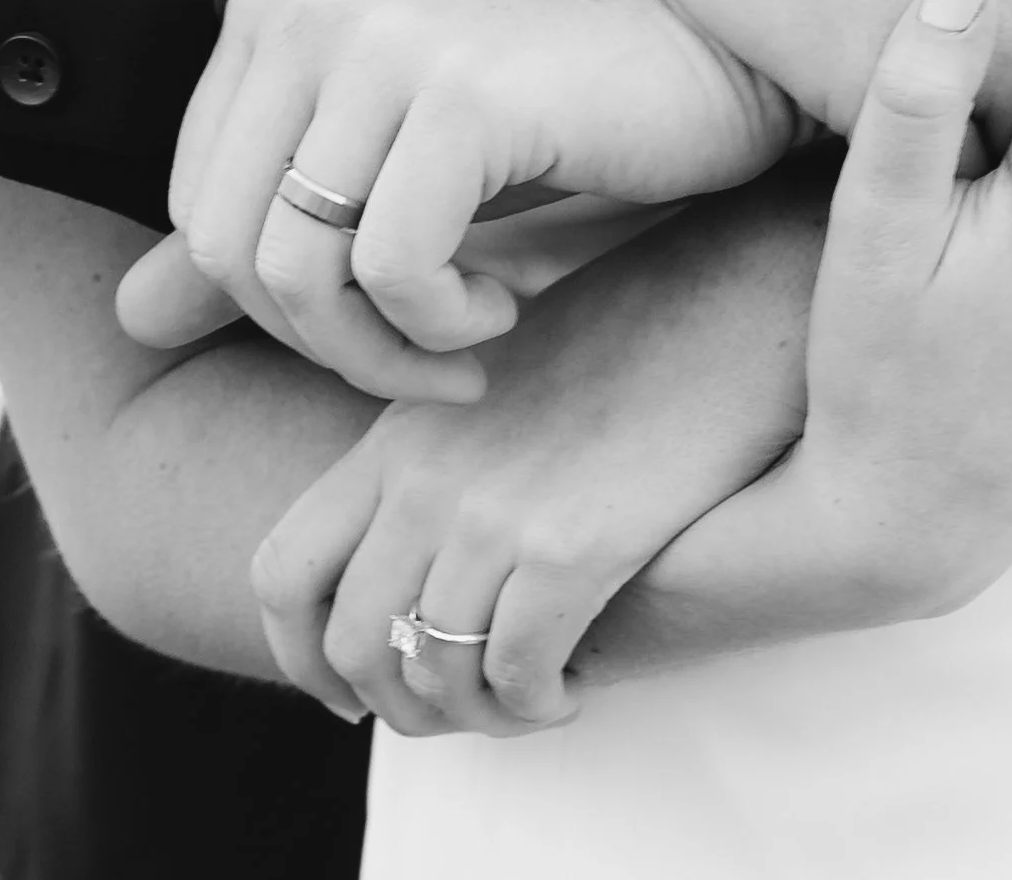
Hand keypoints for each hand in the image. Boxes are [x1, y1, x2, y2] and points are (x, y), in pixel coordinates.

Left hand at [118, 0, 799, 398]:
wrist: (725, 42)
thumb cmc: (573, 94)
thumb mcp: (406, 156)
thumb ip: (275, 223)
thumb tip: (130, 322)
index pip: (199, 204)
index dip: (279, 307)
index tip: (382, 329)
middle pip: (230, 245)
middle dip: (321, 346)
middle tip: (424, 372)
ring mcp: (381, 34)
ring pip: (296, 271)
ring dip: (380, 354)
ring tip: (465, 354)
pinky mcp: (463, 89)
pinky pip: (392, 271)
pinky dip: (439, 332)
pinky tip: (507, 318)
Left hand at [249, 162, 829, 738]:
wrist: (731, 295)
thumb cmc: (633, 327)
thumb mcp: (501, 366)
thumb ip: (445, 442)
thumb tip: (423, 546)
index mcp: (397, 425)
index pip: (280, 568)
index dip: (302, 654)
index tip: (351, 686)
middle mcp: (425, 471)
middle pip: (352, 646)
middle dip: (398, 708)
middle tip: (460, 710)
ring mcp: (492, 508)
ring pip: (433, 677)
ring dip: (479, 716)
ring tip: (528, 699)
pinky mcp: (570, 544)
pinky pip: (518, 676)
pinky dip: (538, 704)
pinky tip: (576, 685)